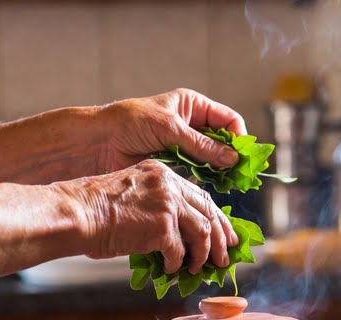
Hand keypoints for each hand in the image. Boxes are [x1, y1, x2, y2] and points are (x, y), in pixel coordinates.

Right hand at [68, 160, 238, 273]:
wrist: (77, 213)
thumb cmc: (94, 210)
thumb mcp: (131, 194)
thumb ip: (157, 205)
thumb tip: (177, 234)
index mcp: (162, 173)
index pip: (200, 195)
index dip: (216, 217)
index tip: (224, 234)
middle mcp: (169, 184)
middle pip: (209, 211)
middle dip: (220, 237)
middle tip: (224, 257)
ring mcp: (167, 204)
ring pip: (202, 232)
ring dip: (202, 254)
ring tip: (199, 269)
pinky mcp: (162, 226)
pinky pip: (180, 251)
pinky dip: (177, 263)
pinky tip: (171, 270)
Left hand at [96, 88, 247, 172]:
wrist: (98, 142)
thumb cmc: (130, 123)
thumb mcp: (169, 128)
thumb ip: (201, 144)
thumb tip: (232, 158)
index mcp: (192, 106)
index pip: (227, 120)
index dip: (238, 137)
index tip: (242, 156)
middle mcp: (191, 126)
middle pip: (223, 142)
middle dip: (231, 158)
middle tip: (239, 176)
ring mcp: (183, 148)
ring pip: (212, 161)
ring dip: (219, 173)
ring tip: (226, 186)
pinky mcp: (174, 166)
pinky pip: (196, 174)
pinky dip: (204, 182)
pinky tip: (208, 191)